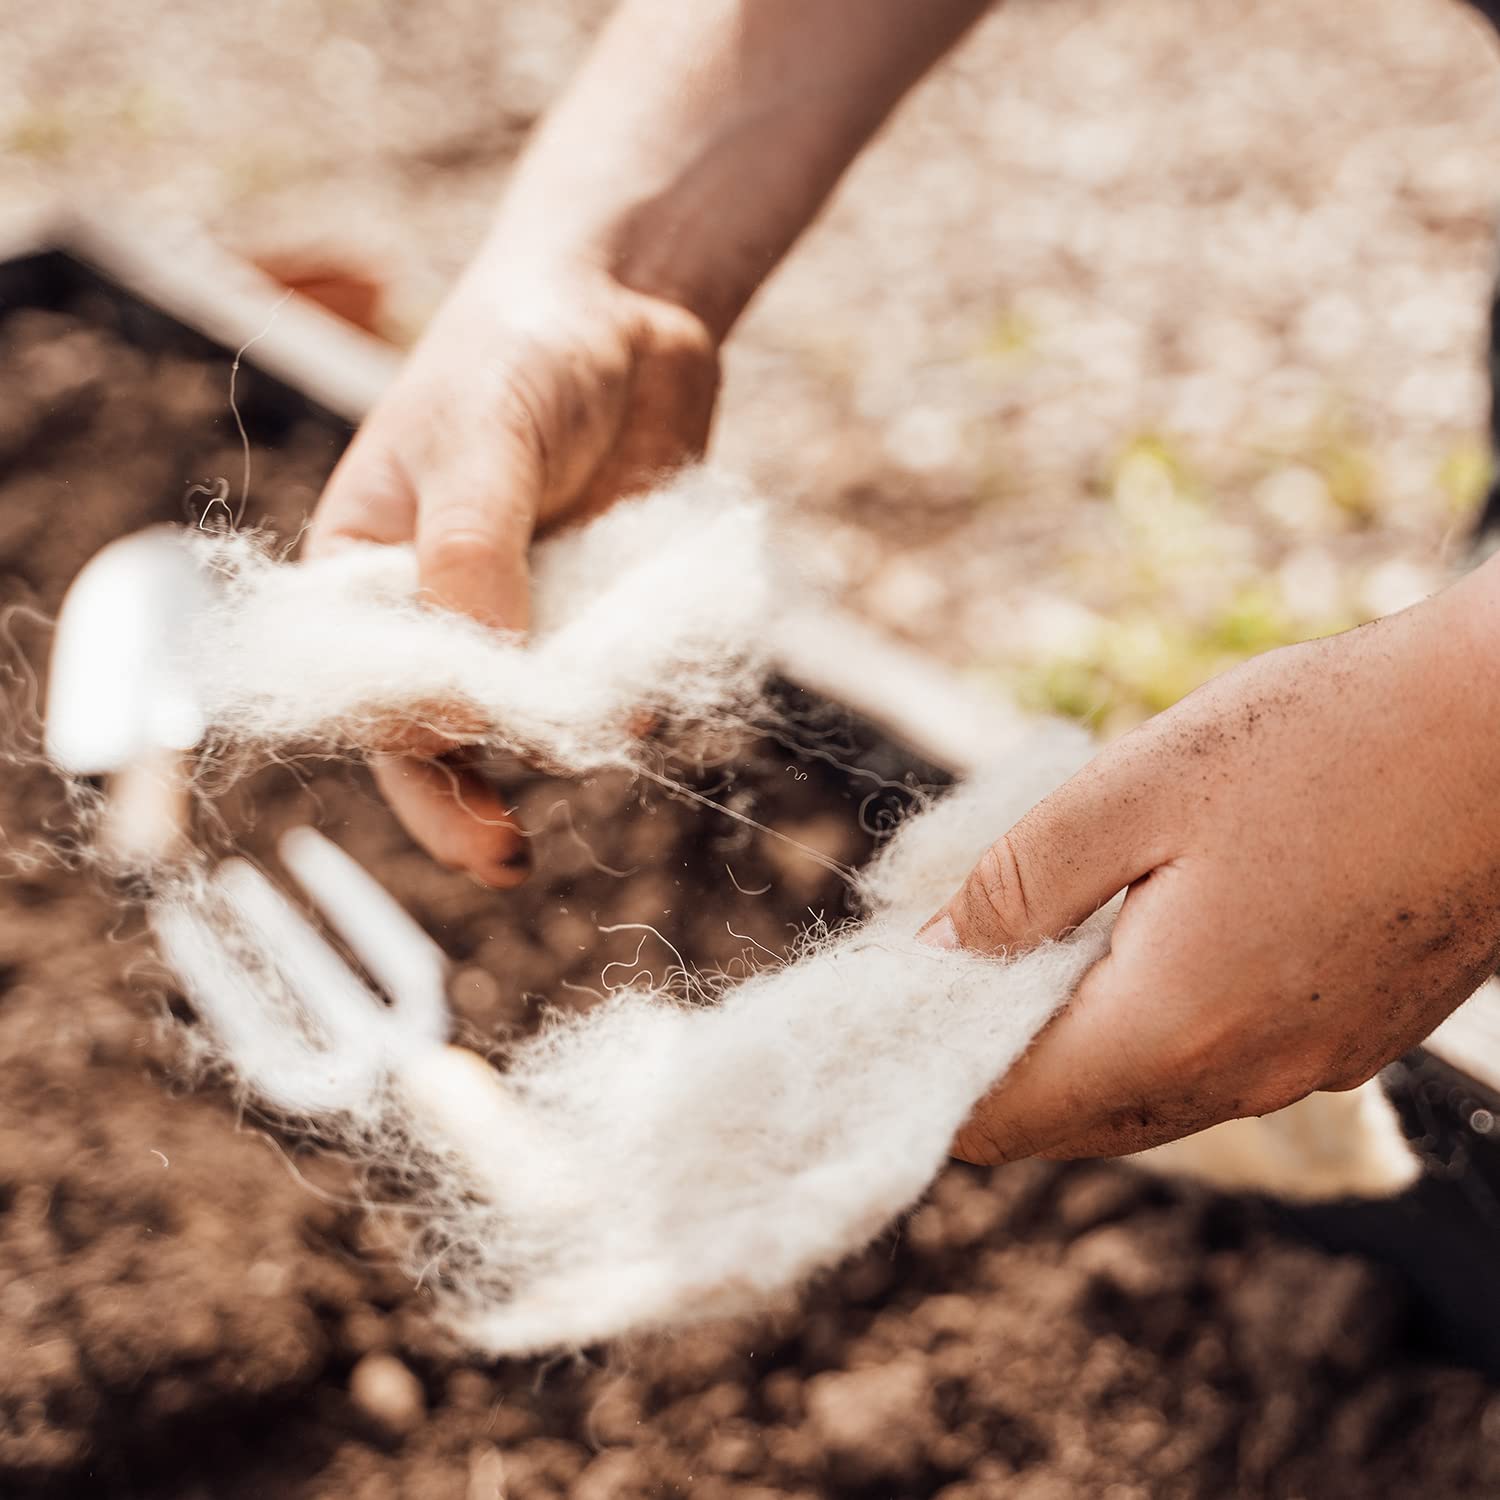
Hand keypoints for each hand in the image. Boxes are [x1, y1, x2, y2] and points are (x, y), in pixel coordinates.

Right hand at [306, 252, 719, 883]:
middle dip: (466, 806)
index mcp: (367, 576)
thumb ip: (472, 558)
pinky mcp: (598, 622)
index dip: (404, 750)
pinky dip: (627, 706)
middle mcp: (439, 615)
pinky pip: (609, 690)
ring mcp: (525, 624)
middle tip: (508, 860)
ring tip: (608, 727)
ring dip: (563, 743)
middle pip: (441, 737)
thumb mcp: (481, 442)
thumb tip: (478, 695)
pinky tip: (648, 700)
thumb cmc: (521, 354)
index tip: (459, 785)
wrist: (631, 314)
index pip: (365, 690)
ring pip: (533, 723)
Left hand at [921, 562, 1499, 1163]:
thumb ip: (1016, 888)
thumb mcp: (1133, 790)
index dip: (925, 1072)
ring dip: (1065, 1045)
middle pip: (1069, 1120)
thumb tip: (931, 959)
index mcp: (1175, 1031)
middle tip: (932, 975)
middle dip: (985, 1063)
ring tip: (1015, 953)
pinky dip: (1142, 1031)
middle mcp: (1245, 1078)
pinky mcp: (1349, 1033)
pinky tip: (1123, 947)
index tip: (878, 1015)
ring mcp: (1307, 1066)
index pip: (1006, 1113)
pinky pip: (1209, 1065)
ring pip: (1140, 1098)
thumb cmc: (1327, 740)